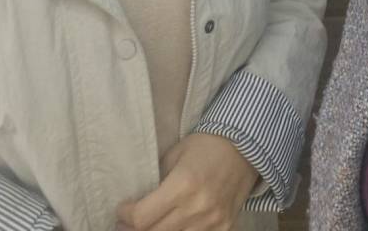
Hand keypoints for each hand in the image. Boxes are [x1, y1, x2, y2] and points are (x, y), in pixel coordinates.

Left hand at [117, 133, 258, 230]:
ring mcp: (212, 221)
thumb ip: (158, 180)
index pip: (142, 217)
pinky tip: (173, 227)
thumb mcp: (176, 154)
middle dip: (133, 230)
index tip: (122, 210)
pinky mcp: (224, 228)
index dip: (125, 217)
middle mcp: (198, 207)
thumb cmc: (206, 145)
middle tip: (127, 224)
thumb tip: (139, 201)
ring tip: (149, 226)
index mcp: (183, 184)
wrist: (245, 149)